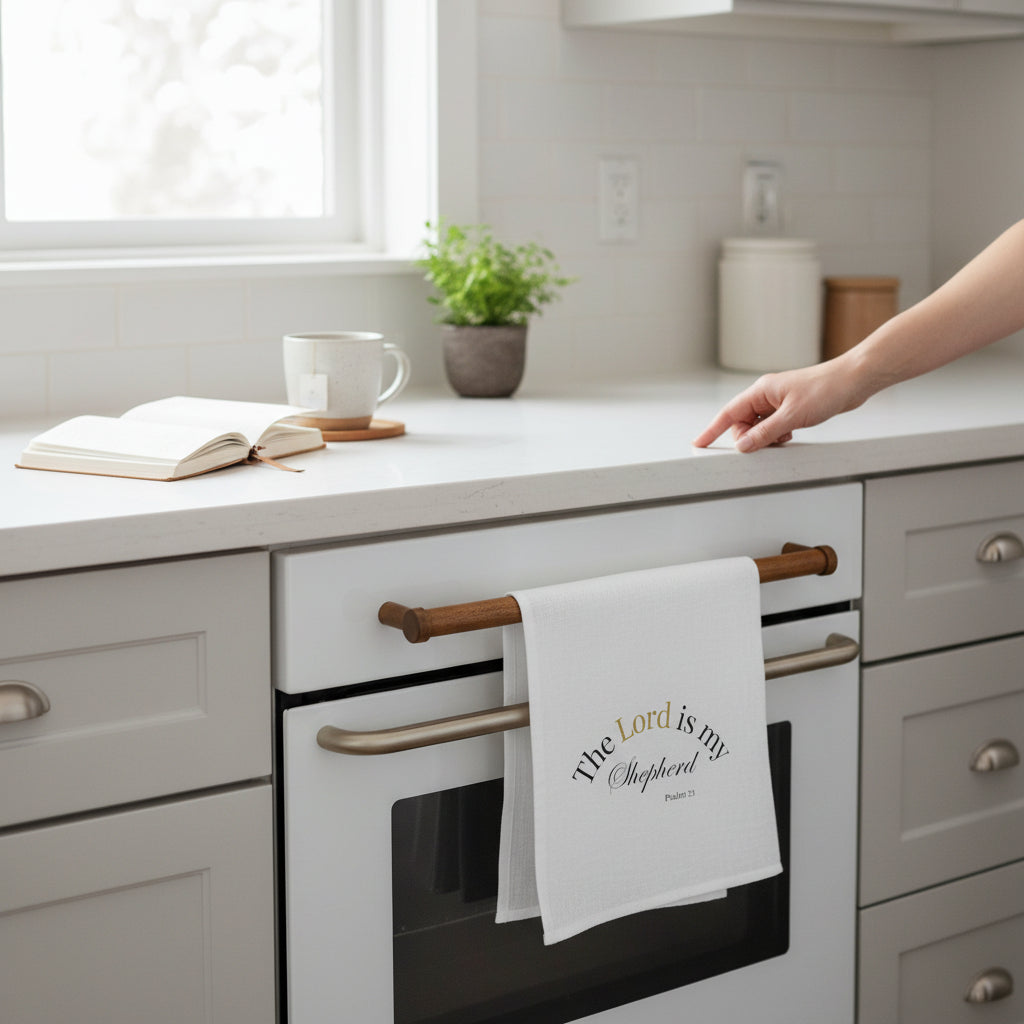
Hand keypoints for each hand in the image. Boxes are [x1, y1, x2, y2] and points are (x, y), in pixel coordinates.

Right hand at [693, 362, 865, 452]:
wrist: (853, 380)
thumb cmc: (826, 389)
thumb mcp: (793, 416)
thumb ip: (765, 433)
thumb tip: (743, 446)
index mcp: (761, 391)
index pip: (729, 413)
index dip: (712, 430)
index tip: (699, 443)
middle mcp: (766, 396)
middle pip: (743, 424)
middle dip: (750, 438)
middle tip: (767, 443)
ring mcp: (778, 403)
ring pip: (758, 427)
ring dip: (767, 437)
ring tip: (786, 434)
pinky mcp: (790, 409)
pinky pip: (773, 427)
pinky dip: (778, 435)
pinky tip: (791, 433)